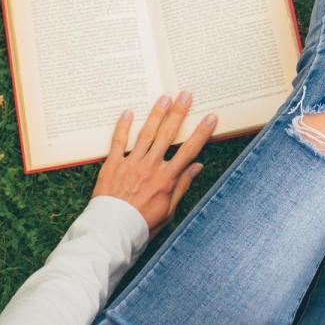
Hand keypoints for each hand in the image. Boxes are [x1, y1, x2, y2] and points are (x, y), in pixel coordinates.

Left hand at [92, 91, 217, 232]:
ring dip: (156, 114)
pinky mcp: (113, 164)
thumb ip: (182, 185)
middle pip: (168, 135)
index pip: (189, 150)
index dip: (201, 132)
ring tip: (164, 98)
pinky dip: (124, 126)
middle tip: (185, 95)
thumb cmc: (143, 223)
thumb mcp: (169, 209)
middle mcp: (151, 166)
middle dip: (179, 113)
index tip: (211, 117)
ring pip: (146, 134)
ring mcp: (131, 163)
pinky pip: (118, 142)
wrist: (113, 229)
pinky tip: (129, 112)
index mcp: (167, 178)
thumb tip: (197, 167)